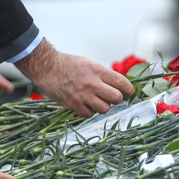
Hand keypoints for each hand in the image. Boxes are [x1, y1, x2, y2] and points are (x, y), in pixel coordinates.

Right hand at [16, 39, 130, 116]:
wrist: (47, 68)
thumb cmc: (68, 65)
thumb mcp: (89, 63)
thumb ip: (103, 74)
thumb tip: (118, 85)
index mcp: (97, 71)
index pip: (122, 83)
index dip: (129, 90)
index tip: (130, 92)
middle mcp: (92, 83)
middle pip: (116, 98)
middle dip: (116, 99)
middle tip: (111, 97)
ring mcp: (83, 96)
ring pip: (105, 109)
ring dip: (102, 106)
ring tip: (95, 100)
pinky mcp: (74, 105)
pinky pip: (90, 114)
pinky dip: (89, 111)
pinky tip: (84, 104)